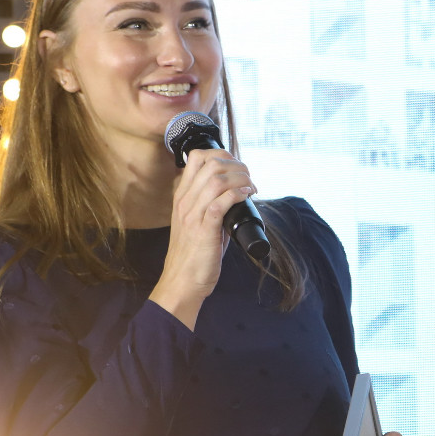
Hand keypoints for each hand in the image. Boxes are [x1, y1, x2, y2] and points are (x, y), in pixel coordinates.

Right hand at [149, 147, 258, 328]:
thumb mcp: (198, 221)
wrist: (182, 280)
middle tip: (249, 178)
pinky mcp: (205, 229)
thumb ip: (211, 205)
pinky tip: (248, 195)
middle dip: (237, 165)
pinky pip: (221, 202)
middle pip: (211, 163)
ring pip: (217, 180)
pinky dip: (238, 194)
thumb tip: (236, 193)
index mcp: (183, 196)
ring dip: (241, 178)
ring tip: (252, 187)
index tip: (238, 167)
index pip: (197, 158)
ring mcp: (193, 215)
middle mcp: (185, 201)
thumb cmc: (194, 254)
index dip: (222, 155)